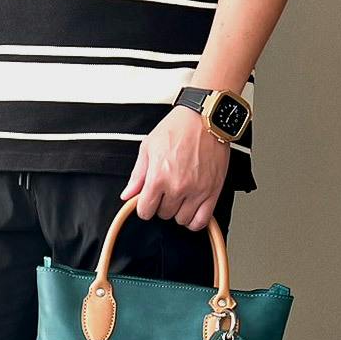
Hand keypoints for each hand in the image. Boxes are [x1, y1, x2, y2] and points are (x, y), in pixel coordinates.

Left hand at [120, 105, 229, 230]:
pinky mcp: (213, 191)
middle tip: (166, 191)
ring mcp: (197, 191)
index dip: (144, 207)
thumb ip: (138, 175)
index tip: (148, 201)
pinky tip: (192, 210)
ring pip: (182, 219)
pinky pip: (202, 220)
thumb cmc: (179, 128)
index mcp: (158, 177)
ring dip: (178, 211)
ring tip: (180, 197)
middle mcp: (177, 187)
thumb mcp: (149, 147)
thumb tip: (127, 194)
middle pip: (164, 214)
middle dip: (162, 205)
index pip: (145, 211)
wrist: (206, 118)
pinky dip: (195, 221)